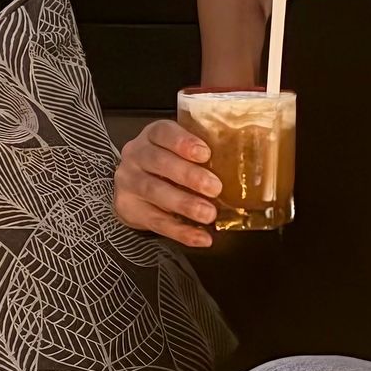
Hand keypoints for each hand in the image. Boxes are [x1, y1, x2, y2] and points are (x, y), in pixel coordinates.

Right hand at [113, 120, 219, 250]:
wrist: (133, 187)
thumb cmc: (167, 165)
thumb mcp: (179, 151)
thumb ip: (201, 154)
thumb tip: (240, 168)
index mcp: (152, 136)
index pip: (163, 132)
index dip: (183, 142)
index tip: (205, 153)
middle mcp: (137, 155)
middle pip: (159, 162)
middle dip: (189, 176)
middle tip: (215, 187)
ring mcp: (130, 183)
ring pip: (155, 191)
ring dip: (185, 204)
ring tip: (209, 214)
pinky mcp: (131, 209)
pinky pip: (157, 222)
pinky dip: (181, 232)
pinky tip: (202, 237)